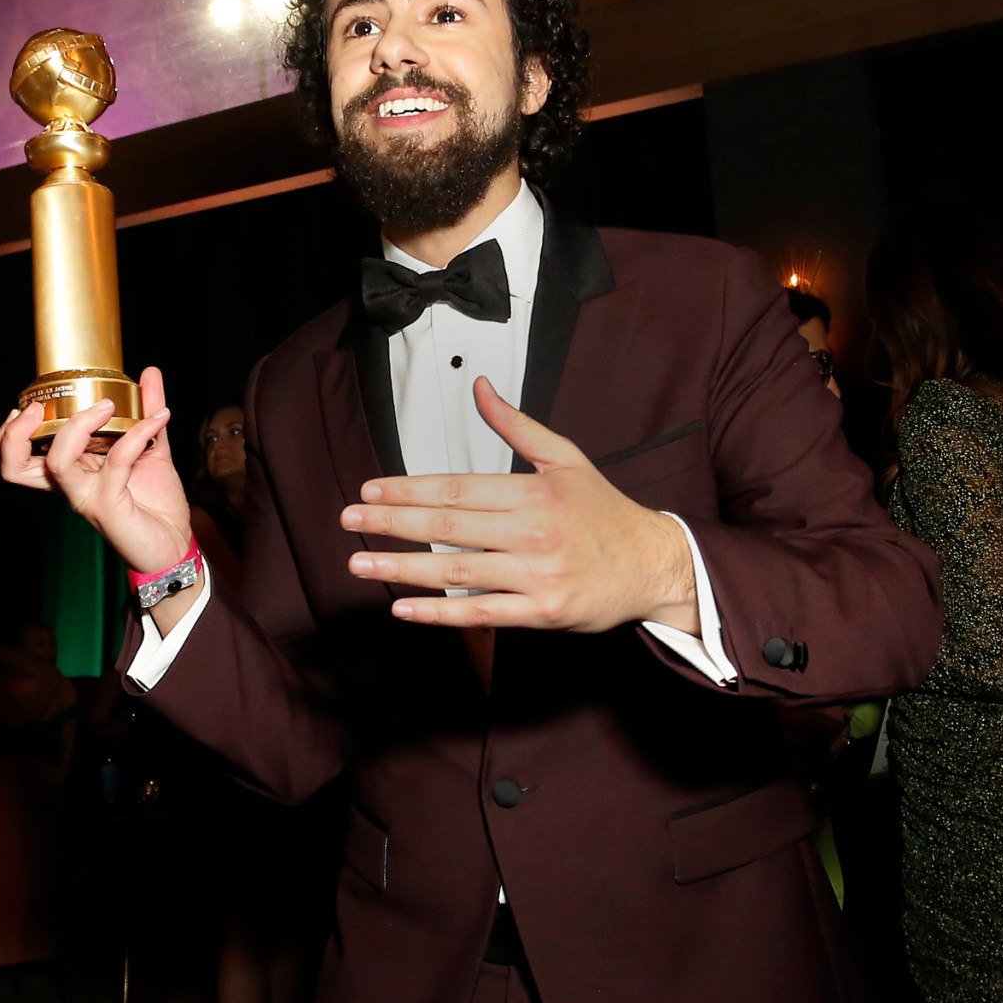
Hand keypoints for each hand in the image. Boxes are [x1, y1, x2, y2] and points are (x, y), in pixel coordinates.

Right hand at [0, 366, 193, 573]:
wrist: (175, 542)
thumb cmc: (155, 502)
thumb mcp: (151, 447)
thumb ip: (146, 411)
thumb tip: (149, 372)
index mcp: (71, 470)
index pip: (19, 455)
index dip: (11, 431)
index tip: (30, 402)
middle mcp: (70, 484)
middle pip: (15, 466)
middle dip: (16, 433)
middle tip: (37, 406)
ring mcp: (86, 496)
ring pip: (57, 462)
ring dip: (77, 425)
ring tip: (104, 405)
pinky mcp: (109, 507)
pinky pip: (116, 462)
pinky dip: (136, 434)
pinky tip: (159, 418)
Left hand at [337, 378, 696, 632]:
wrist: (652, 565)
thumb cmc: (605, 514)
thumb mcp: (565, 458)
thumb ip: (517, 426)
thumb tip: (481, 388)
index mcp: (533, 493)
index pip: (456, 488)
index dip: (408, 489)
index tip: (371, 489)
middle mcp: (531, 533)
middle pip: (447, 526)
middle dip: (392, 522)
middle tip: (350, 519)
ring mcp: (535, 576)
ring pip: (456, 571)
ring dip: (402, 568)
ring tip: (361, 564)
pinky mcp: (540, 612)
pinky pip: (480, 613)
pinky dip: (439, 614)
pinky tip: (403, 607)